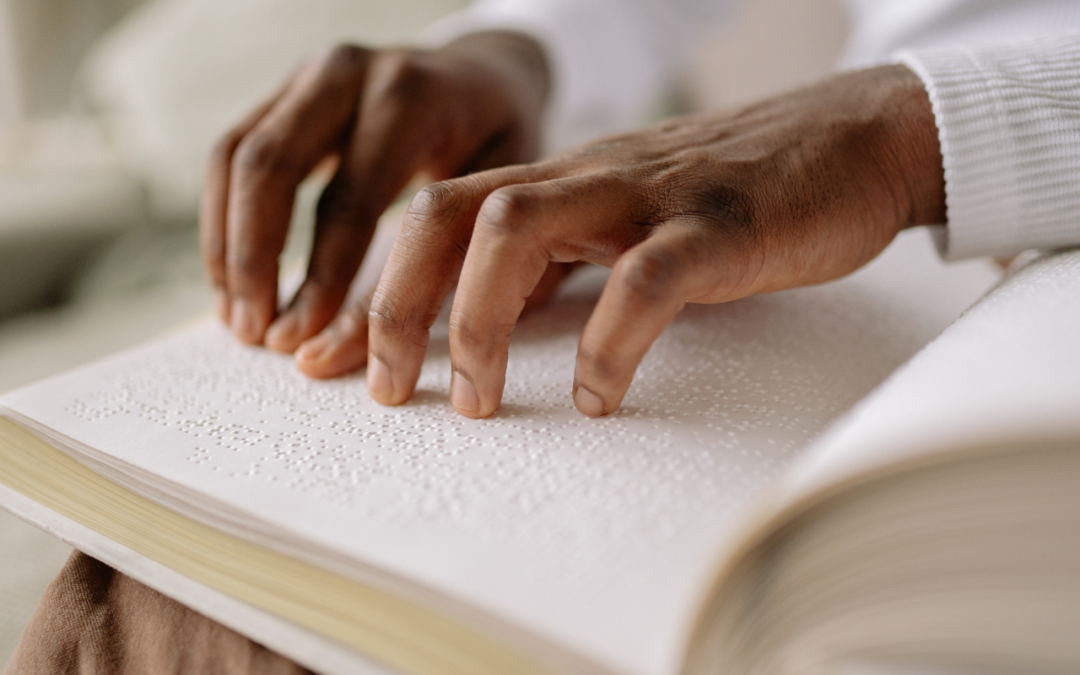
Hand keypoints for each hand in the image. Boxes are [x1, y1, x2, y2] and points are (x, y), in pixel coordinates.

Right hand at [199, 32, 549, 376]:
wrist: (485, 74)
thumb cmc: (499, 144)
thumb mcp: (499, 194)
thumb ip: (451, 261)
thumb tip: (385, 354)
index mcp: (411, 98)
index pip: (349, 199)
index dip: (320, 278)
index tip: (301, 342)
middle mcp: (349, 73)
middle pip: (270, 168)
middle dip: (254, 261)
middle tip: (258, 336)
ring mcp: (307, 76)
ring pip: (234, 159)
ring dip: (226, 247)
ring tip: (238, 321)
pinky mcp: (281, 91)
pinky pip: (228, 154)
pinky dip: (221, 222)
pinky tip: (233, 281)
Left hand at [364, 64, 945, 417]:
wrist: (854, 140)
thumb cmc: (736, 197)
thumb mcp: (627, 225)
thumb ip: (561, 262)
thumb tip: (491, 321)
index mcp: (557, 181)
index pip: (431, 217)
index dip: (372, 292)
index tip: (334, 364)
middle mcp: (583, 179)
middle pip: (444, 213)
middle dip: (395, 305)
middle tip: (384, 391)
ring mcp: (646, 196)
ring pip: (516, 229)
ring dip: (477, 321)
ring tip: (478, 401)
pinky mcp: (716, 226)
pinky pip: (644, 280)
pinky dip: (611, 344)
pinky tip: (603, 400)